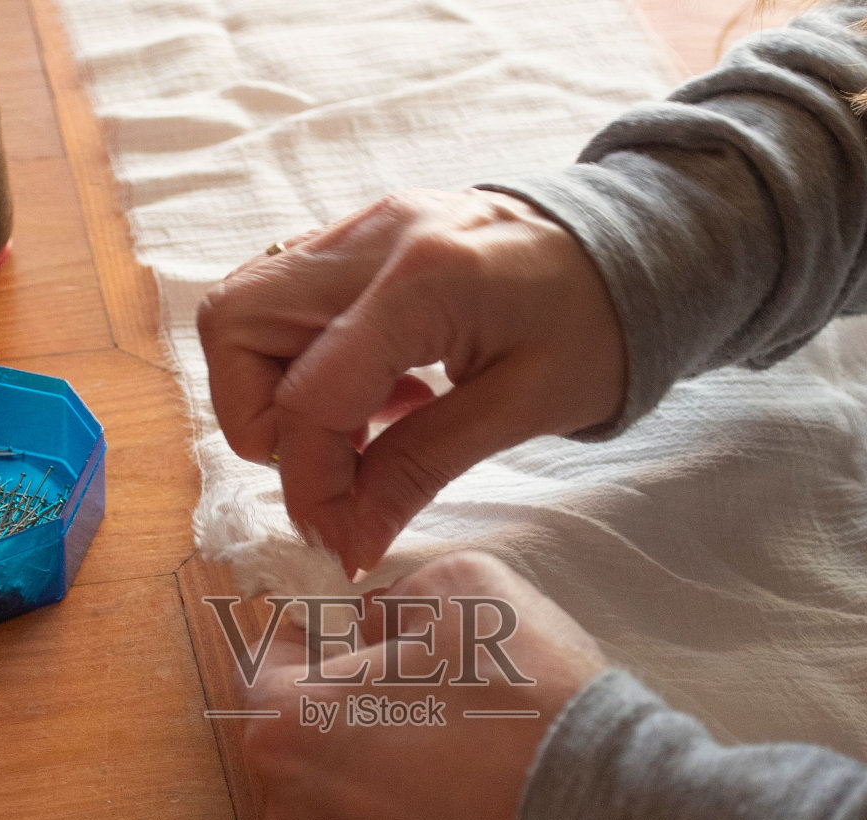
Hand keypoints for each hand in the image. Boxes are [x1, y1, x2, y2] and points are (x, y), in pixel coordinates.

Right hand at [198, 190, 625, 574]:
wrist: (632, 246)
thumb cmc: (598, 324)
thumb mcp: (521, 410)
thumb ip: (419, 470)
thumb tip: (346, 544)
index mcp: (421, 281)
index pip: (308, 395)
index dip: (310, 482)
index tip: (340, 536)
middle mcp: (370, 240)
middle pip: (234, 324)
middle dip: (260, 419)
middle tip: (333, 464)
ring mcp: (357, 228)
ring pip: (243, 307)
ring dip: (273, 388)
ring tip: (361, 429)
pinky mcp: (358, 238)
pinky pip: (283, 299)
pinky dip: (301, 361)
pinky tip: (379, 395)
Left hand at [242, 551, 607, 819]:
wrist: (612, 815)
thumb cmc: (534, 695)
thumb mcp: (465, 586)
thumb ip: (392, 598)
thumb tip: (371, 626)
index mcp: (290, 718)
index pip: (270, 665)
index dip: (323, 642)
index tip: (375, 644)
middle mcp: (290, 806)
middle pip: (291, 752)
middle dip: (341, 725)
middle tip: (427, 715)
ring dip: (349, 810)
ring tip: (436, 795)